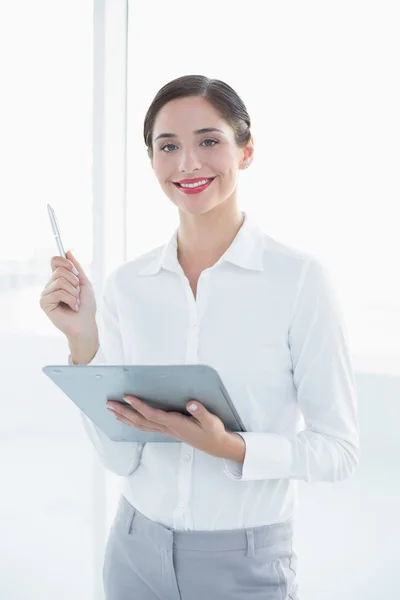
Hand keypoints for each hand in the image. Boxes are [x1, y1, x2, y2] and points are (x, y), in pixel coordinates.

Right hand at [39, 250, 96, 338]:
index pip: (55, 261)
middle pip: (59, 270)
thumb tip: (67, 251)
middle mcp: (50, 285)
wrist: (86, 323)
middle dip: (74, 281)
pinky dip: (70, 300)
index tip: (75, 271)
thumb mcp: (84, 283)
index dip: (65, 262)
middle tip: (78, 292)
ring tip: (75, 302)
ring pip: (60, 281)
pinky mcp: (44, 303)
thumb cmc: (86, 306)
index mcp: (59, 279)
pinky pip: (57, 293)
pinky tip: (72, 307)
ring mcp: (46, 294)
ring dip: (74, 292)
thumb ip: (76, 268)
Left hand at [107, 396, 230, 458]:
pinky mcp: (167, 431)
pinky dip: (133, 423)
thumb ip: (201, 412)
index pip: (153, 414)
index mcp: (176, 424)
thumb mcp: (211, 421)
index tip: (128, 397)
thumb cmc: (213, 432)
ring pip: (140, 425)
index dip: (140, 406)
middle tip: (109, 404)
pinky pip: (145, 427)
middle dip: (124, 412)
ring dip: (125, 418)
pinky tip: (127, 419)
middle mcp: (167, 428)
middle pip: (141, 421)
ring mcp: (166, 430)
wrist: (217, 446)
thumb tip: (191, 403)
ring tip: (112, 411)